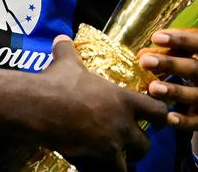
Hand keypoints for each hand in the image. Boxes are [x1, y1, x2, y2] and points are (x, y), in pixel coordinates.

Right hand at [39, 36, 166, 170]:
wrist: (39, 106)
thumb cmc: (57, 82)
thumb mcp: (66, 62)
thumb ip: (68, 50)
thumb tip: (61, 38)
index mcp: (123, 100)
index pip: (159, 112)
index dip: (159, 116)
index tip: (155, 119)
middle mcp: (122, 125)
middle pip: (146, 145)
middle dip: (139, 145)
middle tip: (129, 142)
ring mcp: (109, 146)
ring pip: (128, 164)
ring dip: (122, 162)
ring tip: (112, 157)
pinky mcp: (93, 160)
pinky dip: (101, 170)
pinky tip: (92, 164)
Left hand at [137, 28, 197, 130]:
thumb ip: (176, 50)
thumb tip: (143, 54)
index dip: (181, 39)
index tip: (156, 37)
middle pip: (197, 70)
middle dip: (170, 64)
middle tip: (145, 61)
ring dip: (175, 91)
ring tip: (153, 88)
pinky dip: (185, 121)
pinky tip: (168, 117)